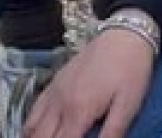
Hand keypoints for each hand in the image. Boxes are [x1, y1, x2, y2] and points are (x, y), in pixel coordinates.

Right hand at [22, 23, 155, 137]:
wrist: (124, 35)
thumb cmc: (130, 70)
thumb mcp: (128, 105)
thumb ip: (112, 133)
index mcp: (79, 111)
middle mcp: (61, 103)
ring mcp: (55, 92)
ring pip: (32, 126)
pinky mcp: (55, 82)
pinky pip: (34, 109)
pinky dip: (30, 126)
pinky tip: (35, 133)